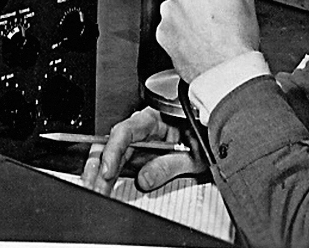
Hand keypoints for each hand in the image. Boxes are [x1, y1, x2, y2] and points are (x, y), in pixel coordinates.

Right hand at [81, 107, 206, 194]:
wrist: (214, 131)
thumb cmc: (205, 134)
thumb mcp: (193, 154)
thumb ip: (168, 165)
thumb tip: (144, 179)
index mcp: (154, 118)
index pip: (126, 132)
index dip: (113, 151)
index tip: (107, 171)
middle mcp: (141, 127)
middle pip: (112, 144)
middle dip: (99, 167)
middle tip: (94, 188)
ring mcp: (138, 140)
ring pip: (112, 153)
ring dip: (100, 173)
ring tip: (95, 189)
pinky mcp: (138, 153)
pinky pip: (119, 162)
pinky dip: (108, 175)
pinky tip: (103, 186)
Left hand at [157, 0, 258, 82]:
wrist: (227, 72)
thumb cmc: (238, 36)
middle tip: (212, 6)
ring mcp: (168, 12)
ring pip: (174, 5)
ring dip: (185, 12)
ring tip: (207, 27)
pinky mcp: (161, 32)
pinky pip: (169, 26)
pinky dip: (179, 31)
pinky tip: (198, 39)